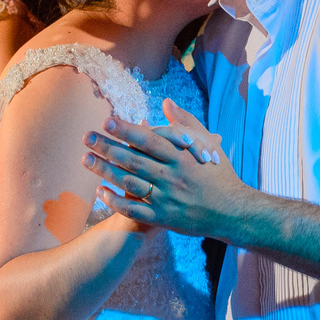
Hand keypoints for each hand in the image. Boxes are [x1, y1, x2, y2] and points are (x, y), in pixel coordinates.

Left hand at [81, 98, 243, 237]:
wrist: (234, 213)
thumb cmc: (220, 174)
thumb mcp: (208, 145)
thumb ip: (186, 123)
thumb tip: (166, 102)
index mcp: (183, 157)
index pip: (150, 140)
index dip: (127, 130)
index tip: (107, 121)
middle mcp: (173, 177)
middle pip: (134, 160)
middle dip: (107, 147)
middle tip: (86, 137)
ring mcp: (167, 199)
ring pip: (129, 183)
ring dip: (105, 171)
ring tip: (86, 159)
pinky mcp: (163, 218)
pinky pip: (133, 210)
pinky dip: (115, 201)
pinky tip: (99, 191)